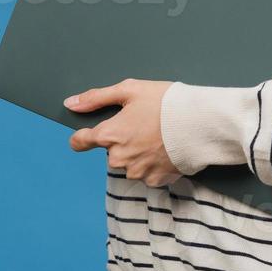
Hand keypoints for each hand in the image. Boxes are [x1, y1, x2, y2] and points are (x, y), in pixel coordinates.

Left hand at [65, 78, 182, 187]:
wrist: (201, 123)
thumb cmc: (167, 102)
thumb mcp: (130, 90)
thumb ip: (97, 98)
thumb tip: (70, 103)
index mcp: (109, 135)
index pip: (80, 142)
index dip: (84, 135)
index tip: (91, 132)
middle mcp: (119, 158)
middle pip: (110, 151)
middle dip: (122, 140)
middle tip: (143, 124)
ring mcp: (137, 172)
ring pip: (129, 163)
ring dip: (138, 152)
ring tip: (159, 136)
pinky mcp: (155, 180)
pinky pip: (147, 173)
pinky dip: (154, 162)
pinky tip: (166, 148)